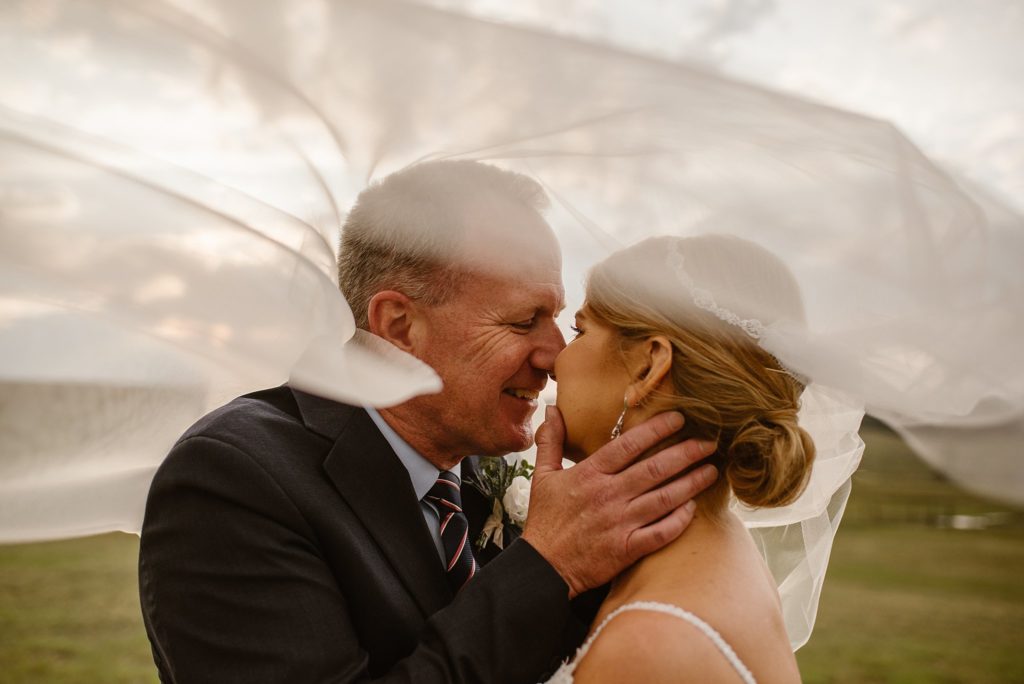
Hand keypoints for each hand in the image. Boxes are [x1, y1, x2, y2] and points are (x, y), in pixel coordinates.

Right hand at [521, 405, 717, 597]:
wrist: (543, 567)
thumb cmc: (545, 520)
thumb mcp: (542, 475)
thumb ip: (551, 441)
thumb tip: (554, 409)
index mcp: (590, 474)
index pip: (629, 445)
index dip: (657, 429)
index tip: (680, 418)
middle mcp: (608, 495)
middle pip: (655, 468)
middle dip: (686, 453)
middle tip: (709, 442)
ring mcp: (620, 523)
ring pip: (664, 498)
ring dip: (691, 483)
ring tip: (711, 471)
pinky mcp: (627, 548)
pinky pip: (661, 532)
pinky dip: (680, 520)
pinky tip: (694, 509)